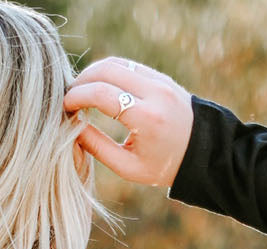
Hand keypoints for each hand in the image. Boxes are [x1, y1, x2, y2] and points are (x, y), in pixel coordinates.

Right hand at [63, 57, 193, 189]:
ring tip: (80, 92)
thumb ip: (97, 148)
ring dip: (92, 73)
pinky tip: (98, 88)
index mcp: (146, 118)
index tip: (65, 107)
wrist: (201, 151)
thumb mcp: (128, 167)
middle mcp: (154, 93)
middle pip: (106, 70)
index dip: (77, 97)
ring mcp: (159, 80)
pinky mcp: (160, 76)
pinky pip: (127, 66)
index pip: (102, 94)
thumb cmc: (162, 166)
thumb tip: (72, 127)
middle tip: (68, 97)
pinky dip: (108, 73)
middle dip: (81, 81)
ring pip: (116, 63)